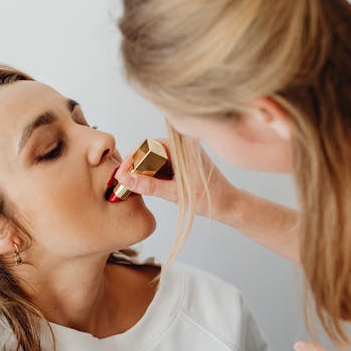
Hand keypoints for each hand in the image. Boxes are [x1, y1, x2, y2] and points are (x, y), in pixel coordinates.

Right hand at [115, 138, 238, 220]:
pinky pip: (162, 162)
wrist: (229, 205)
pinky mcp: (183, 161)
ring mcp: (183, 153)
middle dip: (135, 165)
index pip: (148, 145)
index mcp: (183, 147)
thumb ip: (149, 186)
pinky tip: (147, 185)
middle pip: (149, 150)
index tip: (120, 173)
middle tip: (123, 181)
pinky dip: (153, 173)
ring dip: (143, 170)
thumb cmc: (209, 199)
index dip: (132, 159)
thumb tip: (125, 179)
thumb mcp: (175, 194)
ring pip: (154, 157)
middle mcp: (183, 145)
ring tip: (132, 184)